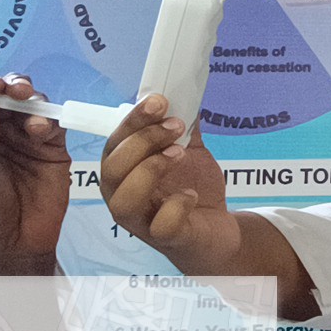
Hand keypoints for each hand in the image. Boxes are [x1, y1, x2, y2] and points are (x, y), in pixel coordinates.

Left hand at [0, 76, 69, 277]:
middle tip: (8, 89)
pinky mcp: (51, 149)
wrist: (13, 250)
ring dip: (28, 97)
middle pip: (4, 97)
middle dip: (7, 87)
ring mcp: (25, 140)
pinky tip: (38, 129)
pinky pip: (52, 125)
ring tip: (25, 102)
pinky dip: (47, 120)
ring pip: (29, 105)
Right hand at [96, 95, 241, 274]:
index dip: (134, 120)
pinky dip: (176, 206)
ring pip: (124, 200)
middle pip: (113, 167)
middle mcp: (122, 196)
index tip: (159, 100)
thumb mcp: (188, 153)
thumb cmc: (191, 190)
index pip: (115, 142)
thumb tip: (184, 91)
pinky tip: (190, 195)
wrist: (216, 232)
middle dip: (143, 140)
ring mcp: (141, 221)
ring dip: (150, 169)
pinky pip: (160, 226)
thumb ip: (182, 127)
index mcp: (123, 172)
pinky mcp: (165, 239)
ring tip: (179, 154)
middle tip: (175, 126)